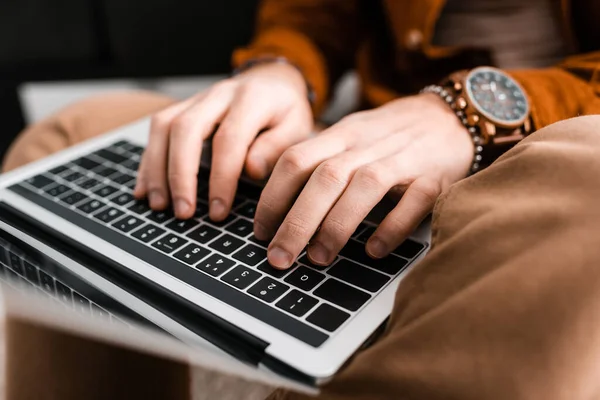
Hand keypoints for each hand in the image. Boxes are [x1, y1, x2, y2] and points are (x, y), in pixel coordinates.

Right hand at [134, 62, 312, 220]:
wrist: (272, 81)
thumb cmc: (285, 112)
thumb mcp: (297, 128)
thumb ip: (277, 148)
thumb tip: (251, 170)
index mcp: (252, 99)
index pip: (229, 139)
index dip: (221, 178)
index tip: (219, 210)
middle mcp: (219, 94)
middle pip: (186, 128)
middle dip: (180, 174)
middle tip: (183, 212)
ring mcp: (197, 99)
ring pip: (164, 126)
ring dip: (157, 169)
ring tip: (160, 205)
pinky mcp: (183, 108)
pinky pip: (157, 129)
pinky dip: (149, 162)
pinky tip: (146, 190)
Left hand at [254, 93, 473, 268]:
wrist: (451, 116)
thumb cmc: (390, 136)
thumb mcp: (350, 137)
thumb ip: (318, 162)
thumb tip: (278, 205)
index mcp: (342, 135)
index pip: (296, 160)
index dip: (273, 196)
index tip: (261, 231)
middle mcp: (368, 145)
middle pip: (325, 178)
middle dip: (296, 221)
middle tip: (279, 257)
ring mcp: (403, 159)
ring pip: (365, 187)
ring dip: (338, 225)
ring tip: (318, 259)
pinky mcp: (436, 176)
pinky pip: (414, 201)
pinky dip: (393, 226)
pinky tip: (374, 250)